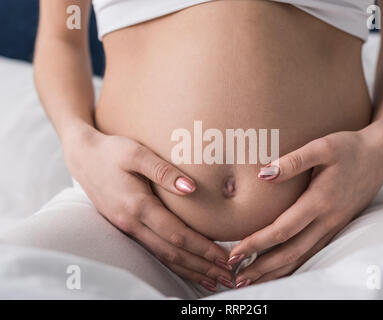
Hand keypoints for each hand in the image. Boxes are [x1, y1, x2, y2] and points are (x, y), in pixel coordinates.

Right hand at [63, 124, 232, 291]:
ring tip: (210, 281)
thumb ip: (164, 171)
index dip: (201, 248)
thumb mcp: (137, 153)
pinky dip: (172, 263)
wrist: (83, 156)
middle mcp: (131, 223)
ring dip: (188, 270)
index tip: (223, 258)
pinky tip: (185, 267)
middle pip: (171, 253)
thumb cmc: (112, 151)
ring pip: (162, 257)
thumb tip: (191, 188)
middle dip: (200, 267)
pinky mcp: (126, 227)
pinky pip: (153, 252)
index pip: (176, 234)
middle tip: (226, 277)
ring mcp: (127, 228)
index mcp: (137, 206)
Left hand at [228, 120, 382, 286]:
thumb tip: (263, 175)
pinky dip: (294, 264)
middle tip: (238, 278)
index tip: (236, 253)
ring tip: (254, 280)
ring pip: (303, 257)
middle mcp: (328, 219)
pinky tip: (281, 268)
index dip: (257, 243)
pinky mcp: (337, 226)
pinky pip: (313, 252)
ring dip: (277, 271)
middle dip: (263, 267)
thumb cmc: (349, 147)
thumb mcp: (322, 146)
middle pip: (291, 252)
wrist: (380, 154)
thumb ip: (293, 161)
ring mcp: (334, 225)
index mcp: (321, 200)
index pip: (283, 230)